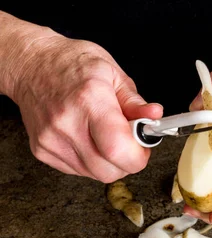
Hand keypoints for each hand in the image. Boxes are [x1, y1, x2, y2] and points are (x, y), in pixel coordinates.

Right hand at [11, 33, 162, 182]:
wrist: (30, 65)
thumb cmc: (71, 64)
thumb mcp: (113, 73)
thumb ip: (135, 101)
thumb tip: (154, 116)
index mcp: (89, 100)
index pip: (117, 148)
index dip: (138, 155)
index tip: (144, 145)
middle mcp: (66, 124)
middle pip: (108, 170)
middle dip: (128, 161)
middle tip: (131, 141)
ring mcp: (50, 140)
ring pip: (94, 174)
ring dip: (110, 163)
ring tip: (109, 137)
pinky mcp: (41, 151)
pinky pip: (78, 170)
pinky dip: (91, 161)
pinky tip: (90, 139)